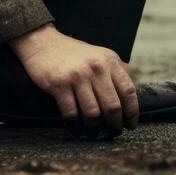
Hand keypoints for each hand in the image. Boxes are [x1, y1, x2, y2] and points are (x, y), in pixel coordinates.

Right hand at [9, 24, 138, 135]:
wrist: (44, 43)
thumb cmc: (74, 55)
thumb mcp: (99, 56)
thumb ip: (114, 74)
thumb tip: (127, 102)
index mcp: (110, 61)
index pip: (128, 91)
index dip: (131, 112)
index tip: (130, 124)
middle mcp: (96, 67)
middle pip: (112, 106)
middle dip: (115, 124)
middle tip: (114, 131)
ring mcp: (78, 76)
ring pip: (93, 114)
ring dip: (95, 128)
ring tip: (95, 131)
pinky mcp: (59, 85)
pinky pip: (72, 114)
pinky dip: (76, 126)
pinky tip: (77, 129)